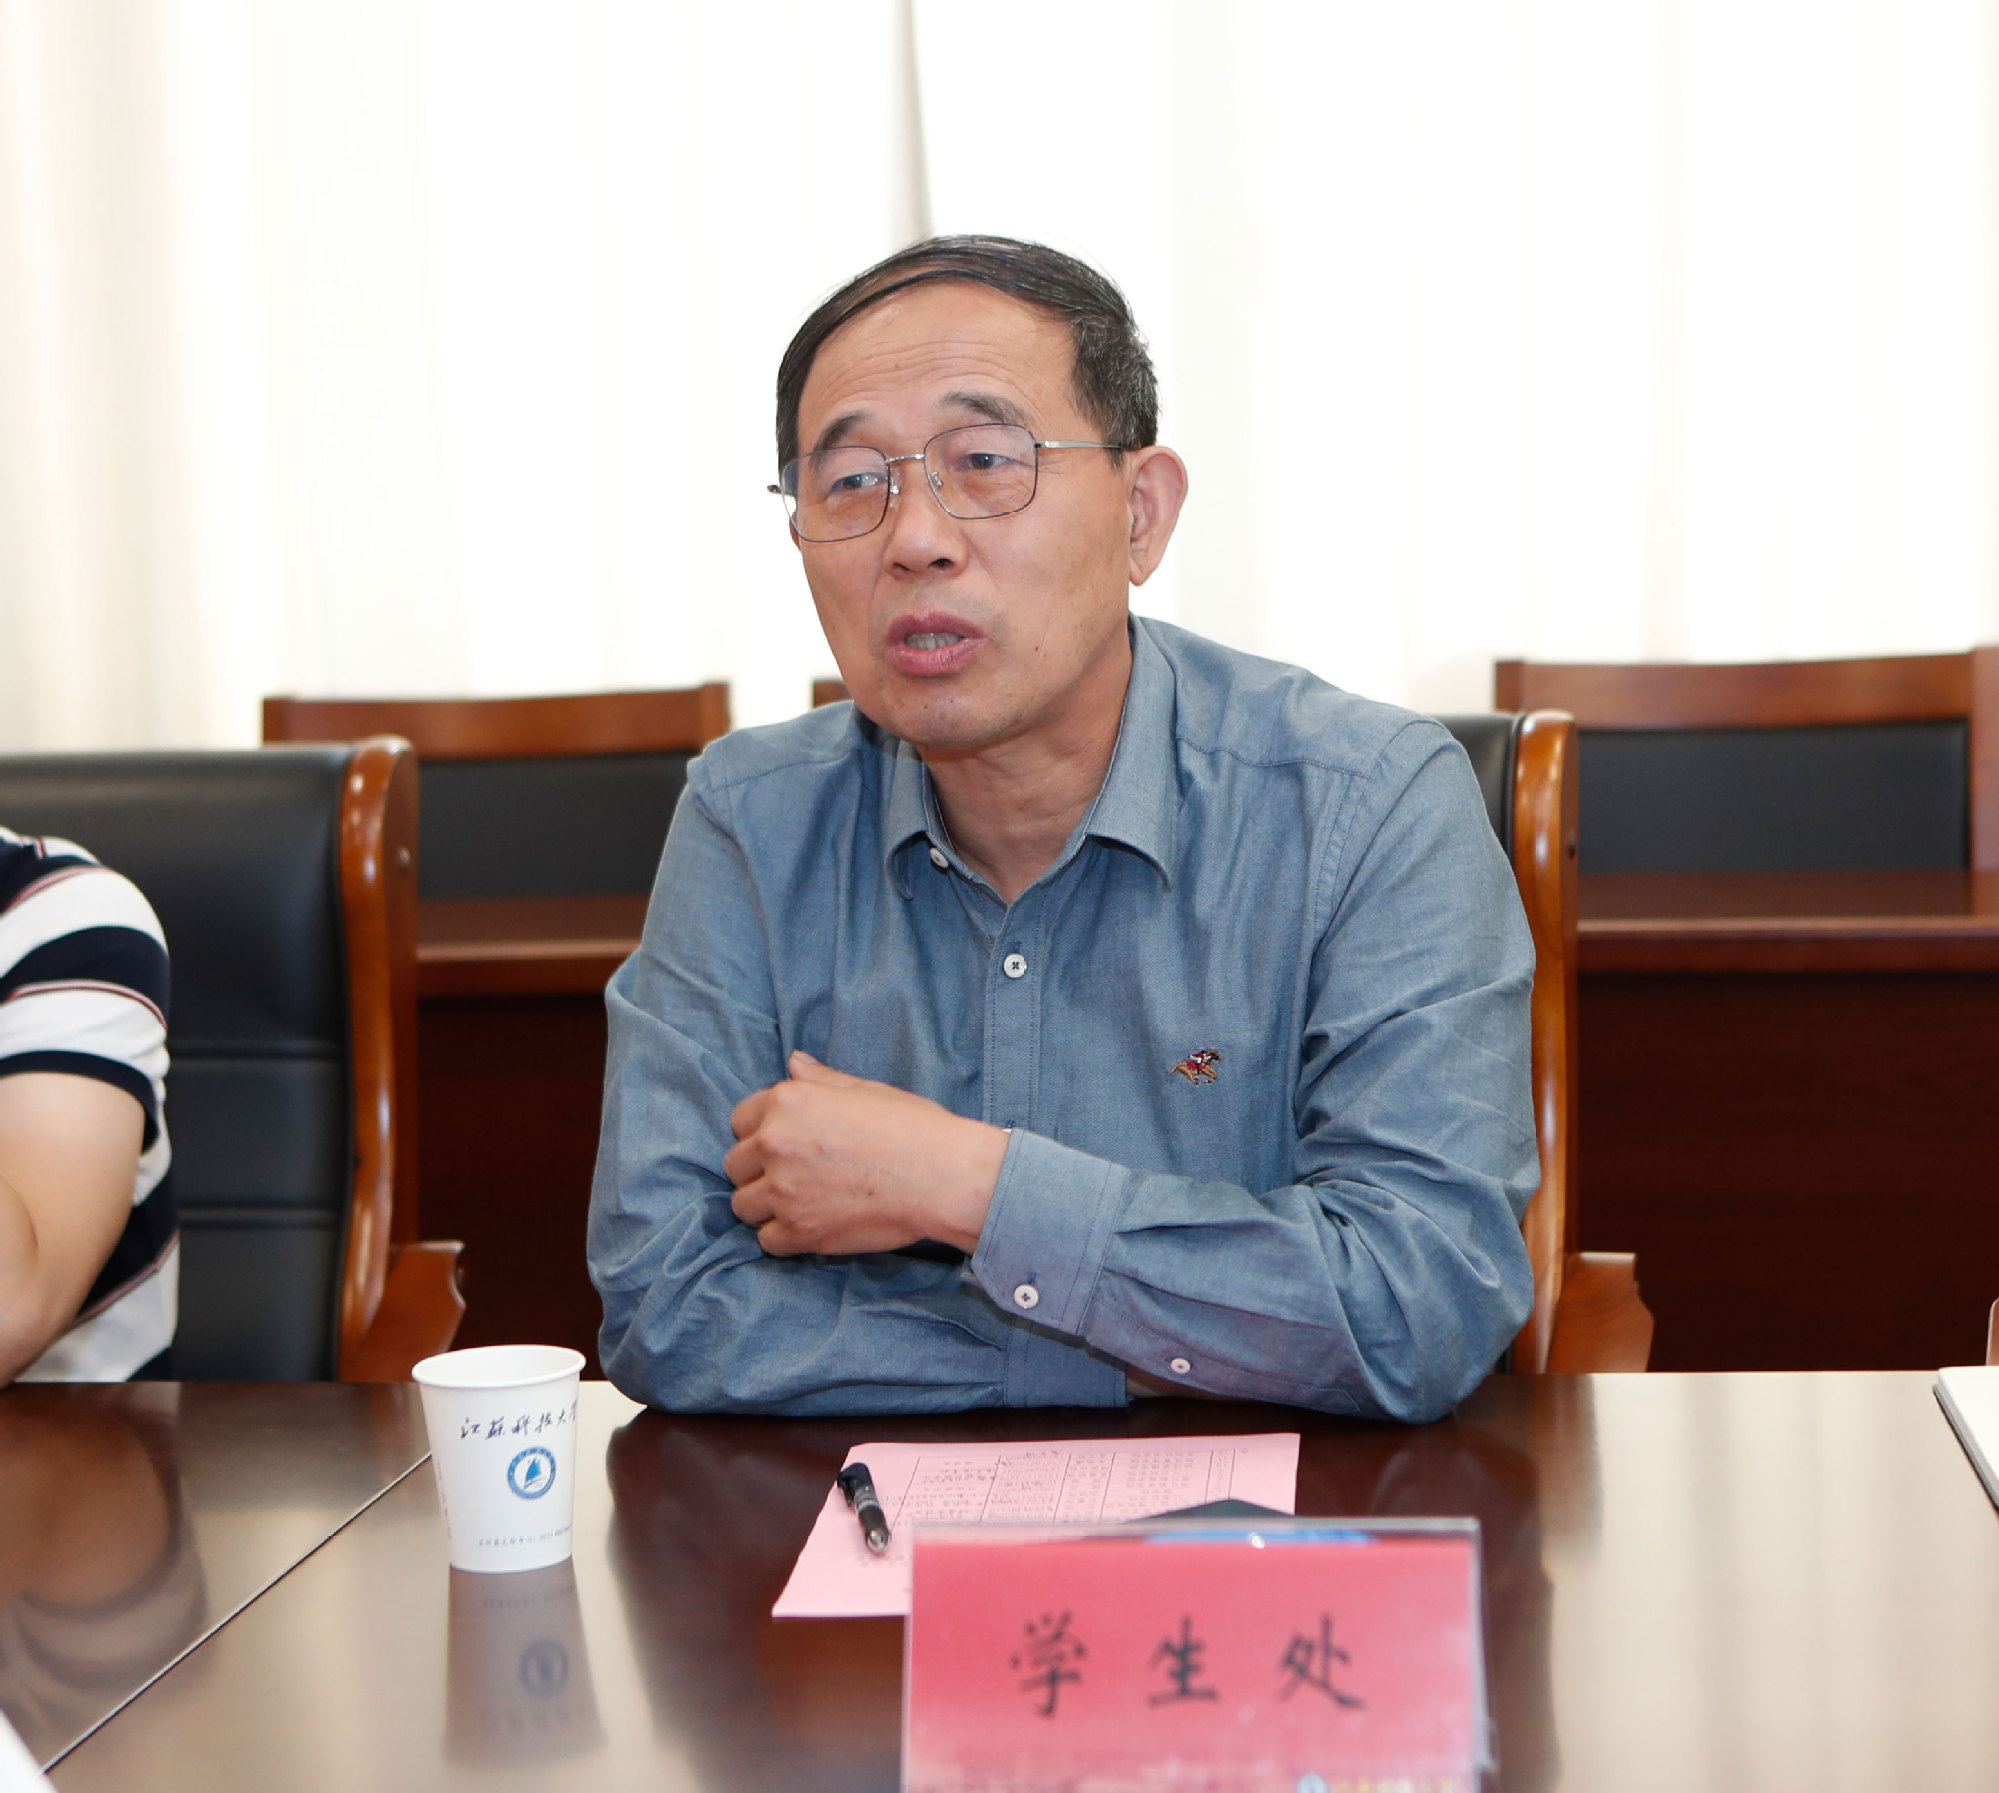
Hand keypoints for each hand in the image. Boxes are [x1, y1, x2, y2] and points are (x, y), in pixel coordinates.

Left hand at [725, 1052, 1009, 1257]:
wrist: (941, 1177)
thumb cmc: (911, 1127)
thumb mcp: (864, 1090)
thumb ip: (820, 1080)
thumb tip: (794, 1063)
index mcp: (788, 1103)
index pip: (740, 1120)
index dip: (760, 1132)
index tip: (783, 1144)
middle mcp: (776, 1144)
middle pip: (736, 1165)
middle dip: (757, 1170)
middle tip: (792, 1175)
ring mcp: (784, 1191)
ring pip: (744, 1205)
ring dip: (765, 1205)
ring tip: (799, 1202)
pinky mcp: (799, 1231)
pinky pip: (766, 1240)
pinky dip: (783, 1236)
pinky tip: (810, 1225)